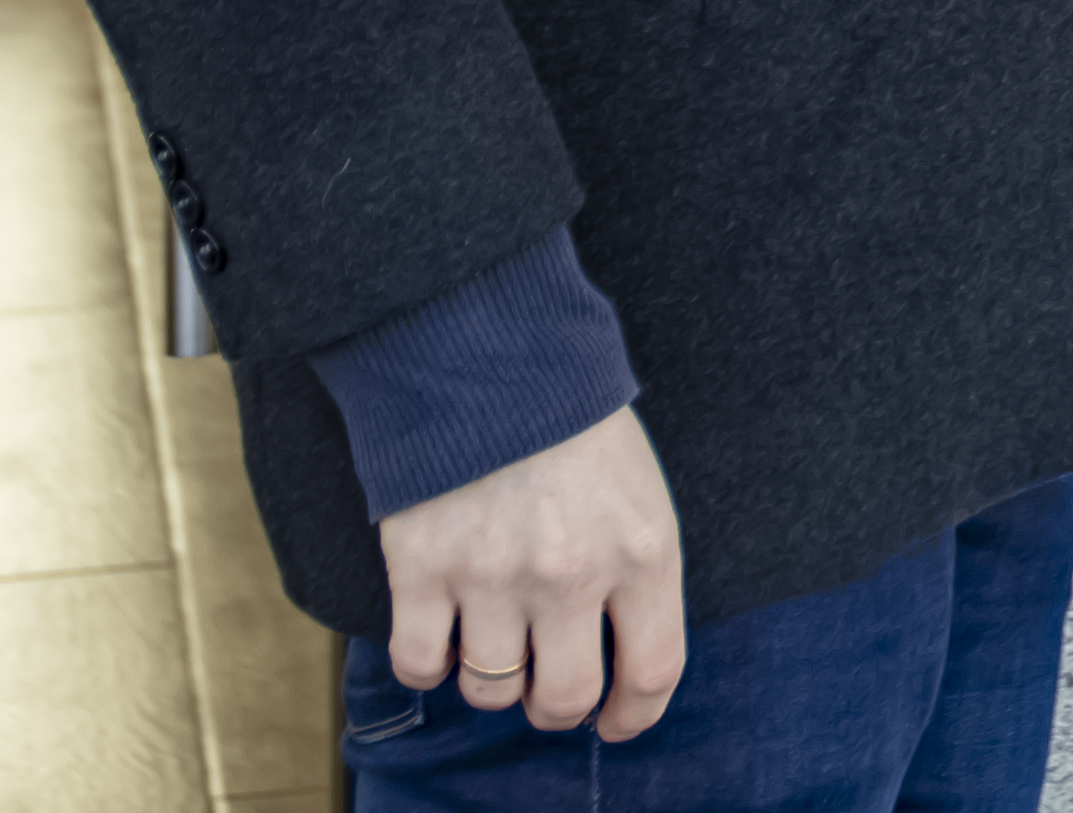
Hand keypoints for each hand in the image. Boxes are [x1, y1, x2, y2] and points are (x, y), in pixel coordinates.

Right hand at [381, 403, 683, 737]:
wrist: (487, 349)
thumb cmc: (571, 419)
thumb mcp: (637, 488)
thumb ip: (634, 572)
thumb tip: (621, 658)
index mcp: (642, 549)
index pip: (652, 672)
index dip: (633, 715)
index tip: (615, 722)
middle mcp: (571, 575)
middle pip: (562, 700)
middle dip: (554, 705)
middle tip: (546, 685)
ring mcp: (492, 576)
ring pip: (489, 691)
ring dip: (490, 679)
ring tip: (491, 637)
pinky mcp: (421, 568)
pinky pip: (419, 665)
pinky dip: (427, 663)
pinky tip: (439, 630)